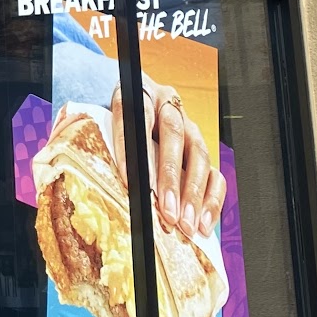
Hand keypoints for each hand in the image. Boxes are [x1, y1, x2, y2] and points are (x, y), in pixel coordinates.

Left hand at [109, 74, 226, 237]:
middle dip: (170, 177)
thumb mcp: (103, 123)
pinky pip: (214, 171)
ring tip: (186, 223)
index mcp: (140, 93)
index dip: (132, 148)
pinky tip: (203, 222)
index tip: (131, 182)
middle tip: (167, 211)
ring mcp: (189, 127)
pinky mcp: (201, 148)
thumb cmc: (115, 125)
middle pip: (172, 135)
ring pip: (198, 154)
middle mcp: (168, 107)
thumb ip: (103, 143)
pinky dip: (211, 199)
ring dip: (193, 192)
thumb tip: (102, 182)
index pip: (135, 116)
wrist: (132, 109)